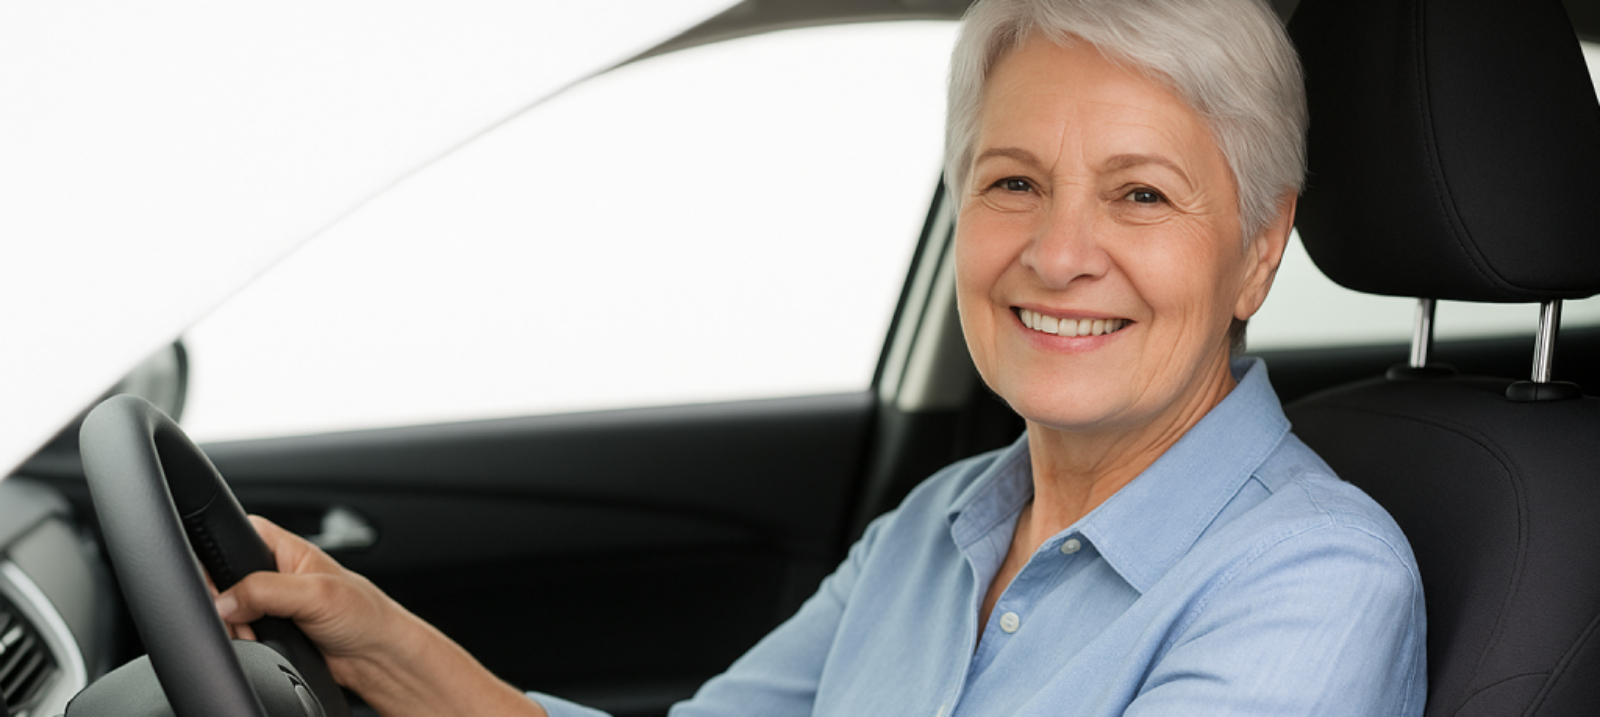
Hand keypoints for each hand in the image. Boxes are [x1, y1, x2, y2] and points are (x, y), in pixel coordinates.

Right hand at [215, 516, 545, 716]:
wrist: (377, 658)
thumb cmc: (365, 616)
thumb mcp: (315, 594)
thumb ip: (266, 590)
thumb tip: (225, 600)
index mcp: (285, 547)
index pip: (235, 532)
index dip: (219, 554)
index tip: (220, 582)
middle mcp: (275, 572)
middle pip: (224, 576)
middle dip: (226, 600)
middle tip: (243, 616)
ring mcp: (270, 603)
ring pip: (227, 609)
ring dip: (234, 625)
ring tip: (258, 633)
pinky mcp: (269, 630)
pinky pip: (239, 633)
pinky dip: (242, 641)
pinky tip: (260, 644)